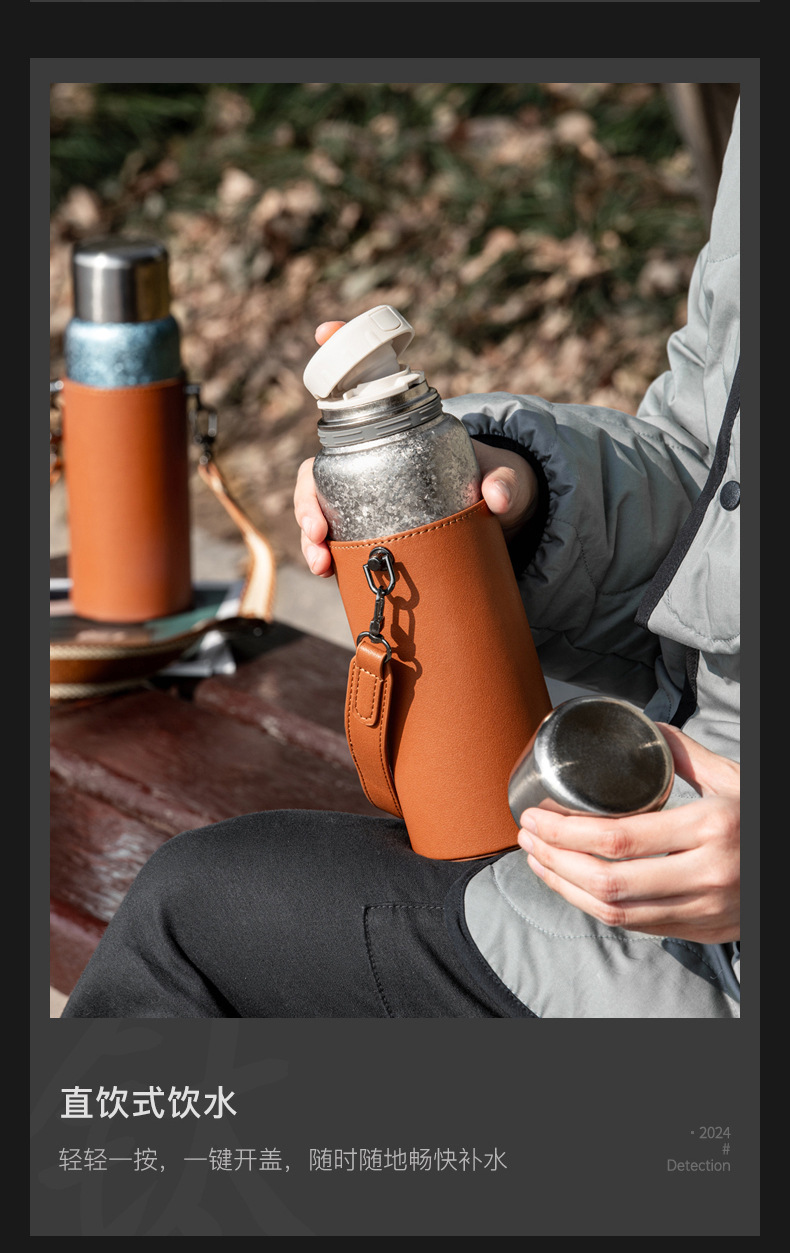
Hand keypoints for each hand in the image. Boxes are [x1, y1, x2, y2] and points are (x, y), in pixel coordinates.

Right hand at [294, 321, 539, 573]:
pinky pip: (337, 539)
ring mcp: (366, 495)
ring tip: (321, 562)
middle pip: (321, 466)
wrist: (498, 517)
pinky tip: (327, 571)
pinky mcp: (370, 528)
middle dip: (308, 496)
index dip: (339, 353)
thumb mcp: (504, 477)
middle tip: (317, 529)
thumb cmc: (493, 481)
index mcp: (398, 431)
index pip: (363, 387)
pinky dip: (326, 555)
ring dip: (310, 533)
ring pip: (321, 505)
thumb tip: (497, 499)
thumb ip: (505, 482)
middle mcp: (371, 459)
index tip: (325, 330)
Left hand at [517, 723, 739, 943]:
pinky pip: (636, 926)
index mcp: (710, 827)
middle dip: (554, 860)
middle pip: (607, 880)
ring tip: (538, 862)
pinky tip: (572, 885)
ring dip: (565, 888)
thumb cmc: (760, 817)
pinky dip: (595, 907)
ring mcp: (705, 908)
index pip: (617, 838)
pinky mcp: (702, 929)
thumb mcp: (733, 778)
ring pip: (615, 911)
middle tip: (527, 837)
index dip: (564, 832)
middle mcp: (706, 874)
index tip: (535, 815)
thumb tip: (638, 727)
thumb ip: (684, 753)